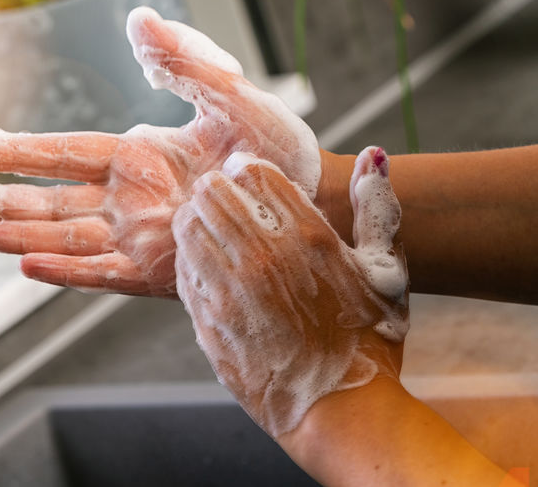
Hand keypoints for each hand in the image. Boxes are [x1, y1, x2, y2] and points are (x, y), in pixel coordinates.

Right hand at [0, 6, 319, 296]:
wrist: (311, 203)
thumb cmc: (276, 147)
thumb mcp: (233, 95)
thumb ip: (184, 62)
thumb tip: (138, 20)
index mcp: (138, 156)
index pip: (64, 153)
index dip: (17, 152)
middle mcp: (129, 198)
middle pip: (51, 200)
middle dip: (1, 199)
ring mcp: (140, 237)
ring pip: (66, 238)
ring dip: (20, 237)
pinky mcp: (158, 272)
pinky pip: (103, 273)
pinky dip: (67, 272)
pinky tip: (27, 267)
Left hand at [173, 147, 408, 437]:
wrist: (338, 413)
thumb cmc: (368, 343)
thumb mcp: (386, 274)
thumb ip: (376, 211)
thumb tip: (373, 156)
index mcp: (309, 239)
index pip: (254, 173)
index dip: (247, 168)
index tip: (248, 175)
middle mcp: (264, 259)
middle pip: (213, 193)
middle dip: (216, 188)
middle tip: (222, 194)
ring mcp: (230, 292)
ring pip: (189, 226)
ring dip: (197, 218)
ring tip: (211, 224)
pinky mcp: (207, 320)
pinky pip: (183, 269)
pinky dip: (190, 257)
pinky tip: (206, 262)